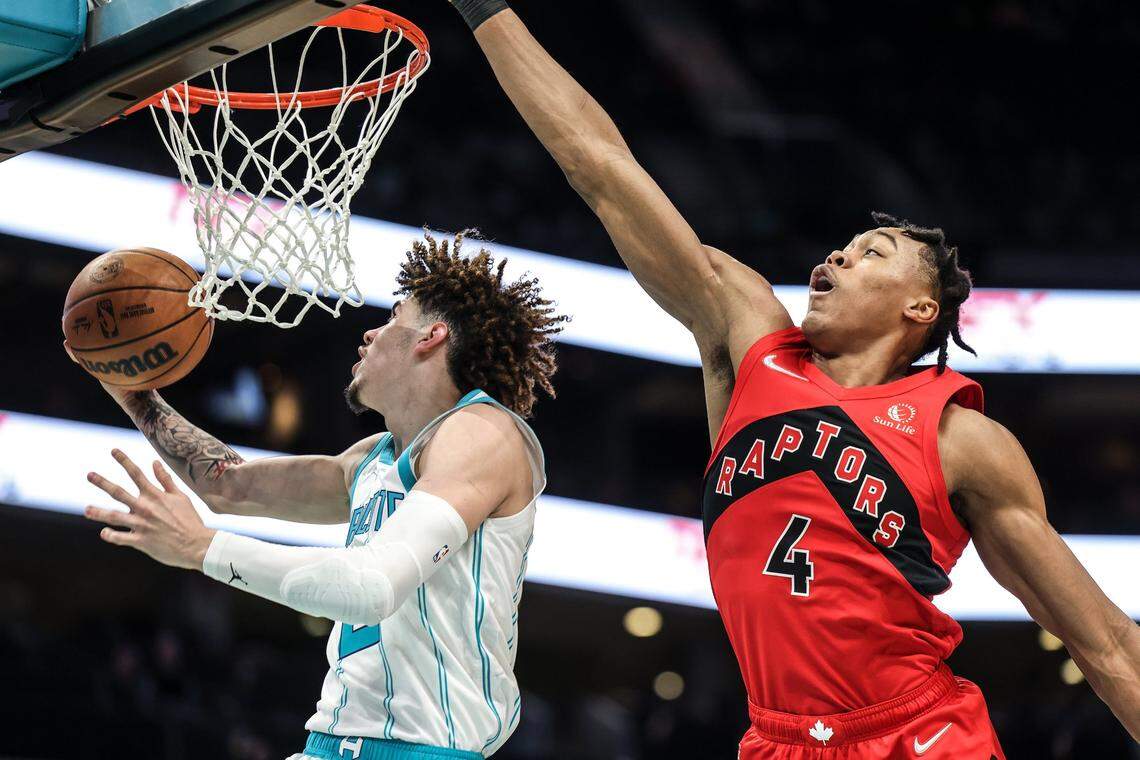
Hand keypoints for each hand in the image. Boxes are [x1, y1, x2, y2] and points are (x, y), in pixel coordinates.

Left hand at [85, 448, 215, 569]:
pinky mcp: (141, 541)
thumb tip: (155, 462)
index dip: (124, 461)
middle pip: (119, 492)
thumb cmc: (190, 520)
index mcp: (155, 495)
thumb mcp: (180, 497)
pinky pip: (121, 538)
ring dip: (99, 512)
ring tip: (87, 509)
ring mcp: (141, 525)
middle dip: (103, 482)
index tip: (113, 450)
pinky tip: (103, 533)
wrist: (196, 545)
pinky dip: (111, 535)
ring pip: (115, 516)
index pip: (136, 473)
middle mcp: (145, 508)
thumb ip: (165, 480)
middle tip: (89, 475)